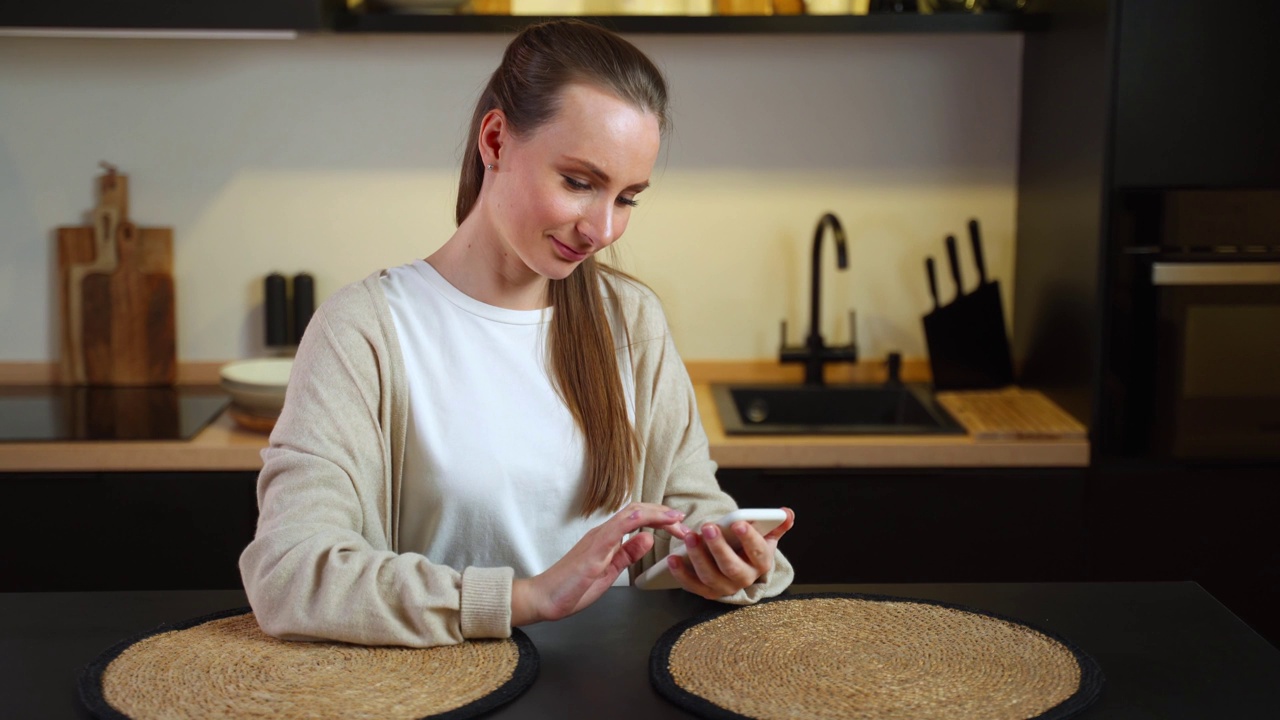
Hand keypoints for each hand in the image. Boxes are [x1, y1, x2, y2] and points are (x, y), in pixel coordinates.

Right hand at [511, 502, 688, 625]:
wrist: (544, 598)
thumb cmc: (572, 587)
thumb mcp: (609, 570)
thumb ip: (627, 554)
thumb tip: (648, 538)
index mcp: (608, 539)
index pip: (638, 519)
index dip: (660, 518)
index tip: (679, 527)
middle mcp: (603, 533)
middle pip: (637, 511)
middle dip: (663, 514)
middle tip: (684, 524)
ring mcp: (597, 539)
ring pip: (629, 514)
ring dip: (656, 514)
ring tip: (676, 520)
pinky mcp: (593, 551)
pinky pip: (614, 528)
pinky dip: (632, 519)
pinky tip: (647, 519)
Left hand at [667, 507, 794, 599]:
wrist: (738, 565)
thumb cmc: (749, 547)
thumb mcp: (765, 536)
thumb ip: (776, 524)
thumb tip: (787, 513)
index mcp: (761, 563)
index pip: (757, 551)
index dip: (749, 538)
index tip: (738, 523)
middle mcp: (744, 579)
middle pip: (731, 566)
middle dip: (719, 547)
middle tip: (708, 527)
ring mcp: (724, 587)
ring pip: (710, 575)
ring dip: (698, 556)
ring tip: (689, 537)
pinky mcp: (706, 592)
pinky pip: (692, 585)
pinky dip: (681, 573)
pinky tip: (673, 558)